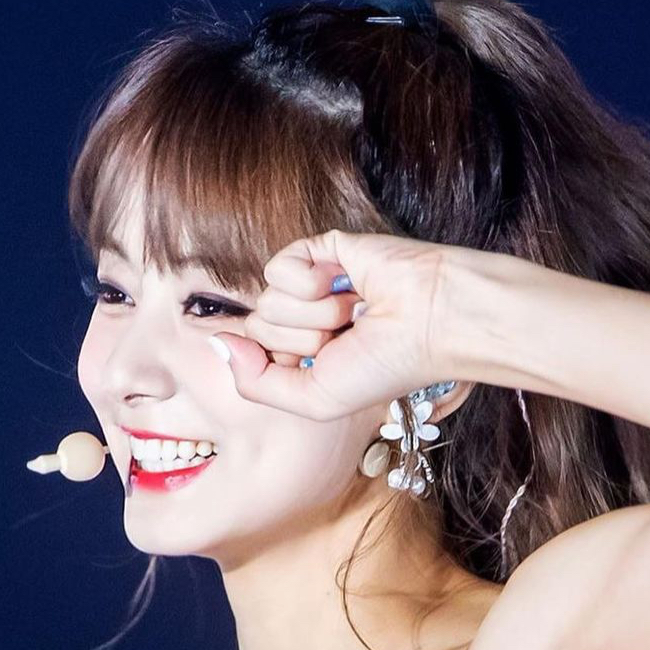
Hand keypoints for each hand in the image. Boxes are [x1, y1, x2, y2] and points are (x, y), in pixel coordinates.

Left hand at [208, 229, 454, 419]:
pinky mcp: (320, 250)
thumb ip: (255, 383)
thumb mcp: (315, 400)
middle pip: (259, 328)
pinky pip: (277, 268)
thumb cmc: (387, 367)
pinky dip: (309, 283)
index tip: (327, 365)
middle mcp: (306, 320)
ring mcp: (311, 284)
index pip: (255, 357)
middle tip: (348, 336)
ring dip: (314, 314)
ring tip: (356, 312)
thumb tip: (217, 342)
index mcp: (306, 356)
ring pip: (268, 300)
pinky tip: (344, 284)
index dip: (284, 365)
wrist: (433, 322)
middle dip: (301, 340)